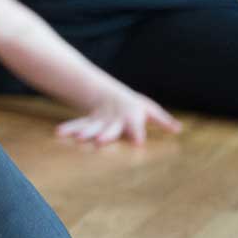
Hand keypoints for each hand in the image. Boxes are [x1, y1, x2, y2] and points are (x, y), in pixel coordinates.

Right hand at [57, 88, 181, 145]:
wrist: (109, 94)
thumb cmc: (134, 106)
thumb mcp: (149, 109)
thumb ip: (162, 120)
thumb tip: (179, 129)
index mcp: (131, 116)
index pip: (136, 126)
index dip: (137, 133)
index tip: (138, 143)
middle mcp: (114, 119)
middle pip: (111, 128)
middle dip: (105, 134)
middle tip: (101, 141)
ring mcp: (100, 121)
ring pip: (92, 127)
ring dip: (85, 132)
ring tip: (78, 139)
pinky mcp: (88, 123)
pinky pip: (78, 125)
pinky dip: (69, 129)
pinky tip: (59, 134)